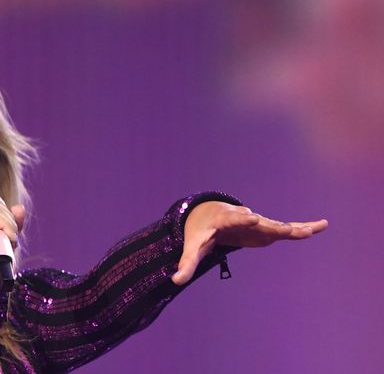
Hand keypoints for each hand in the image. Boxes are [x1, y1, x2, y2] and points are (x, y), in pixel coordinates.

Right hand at [0, 188, 24, 277]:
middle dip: (7, 216)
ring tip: (11, 238)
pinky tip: (9, 236)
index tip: (9, 226)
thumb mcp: (3, 238)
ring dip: (8, 221)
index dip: (0, 206)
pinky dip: (4, 223)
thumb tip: (19, 207)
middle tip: (13, 236)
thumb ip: (10, 222)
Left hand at [171, 201, 327, 284]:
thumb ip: (186, 264)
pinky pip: (285, 229)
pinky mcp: (266, 230)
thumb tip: (174, 281)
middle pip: (259, 221)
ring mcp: (257, 223)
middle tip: (283, 228)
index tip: (252, 215)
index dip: (242, 218)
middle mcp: (244, 219)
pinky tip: (321, 226)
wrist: (211, 216)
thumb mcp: (192, 247)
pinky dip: (302, 228)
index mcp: (224, 220)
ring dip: (292, 228)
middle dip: (270, 224)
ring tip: (311, 230)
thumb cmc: (200, 233)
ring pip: (276, 225)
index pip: (234, 218)